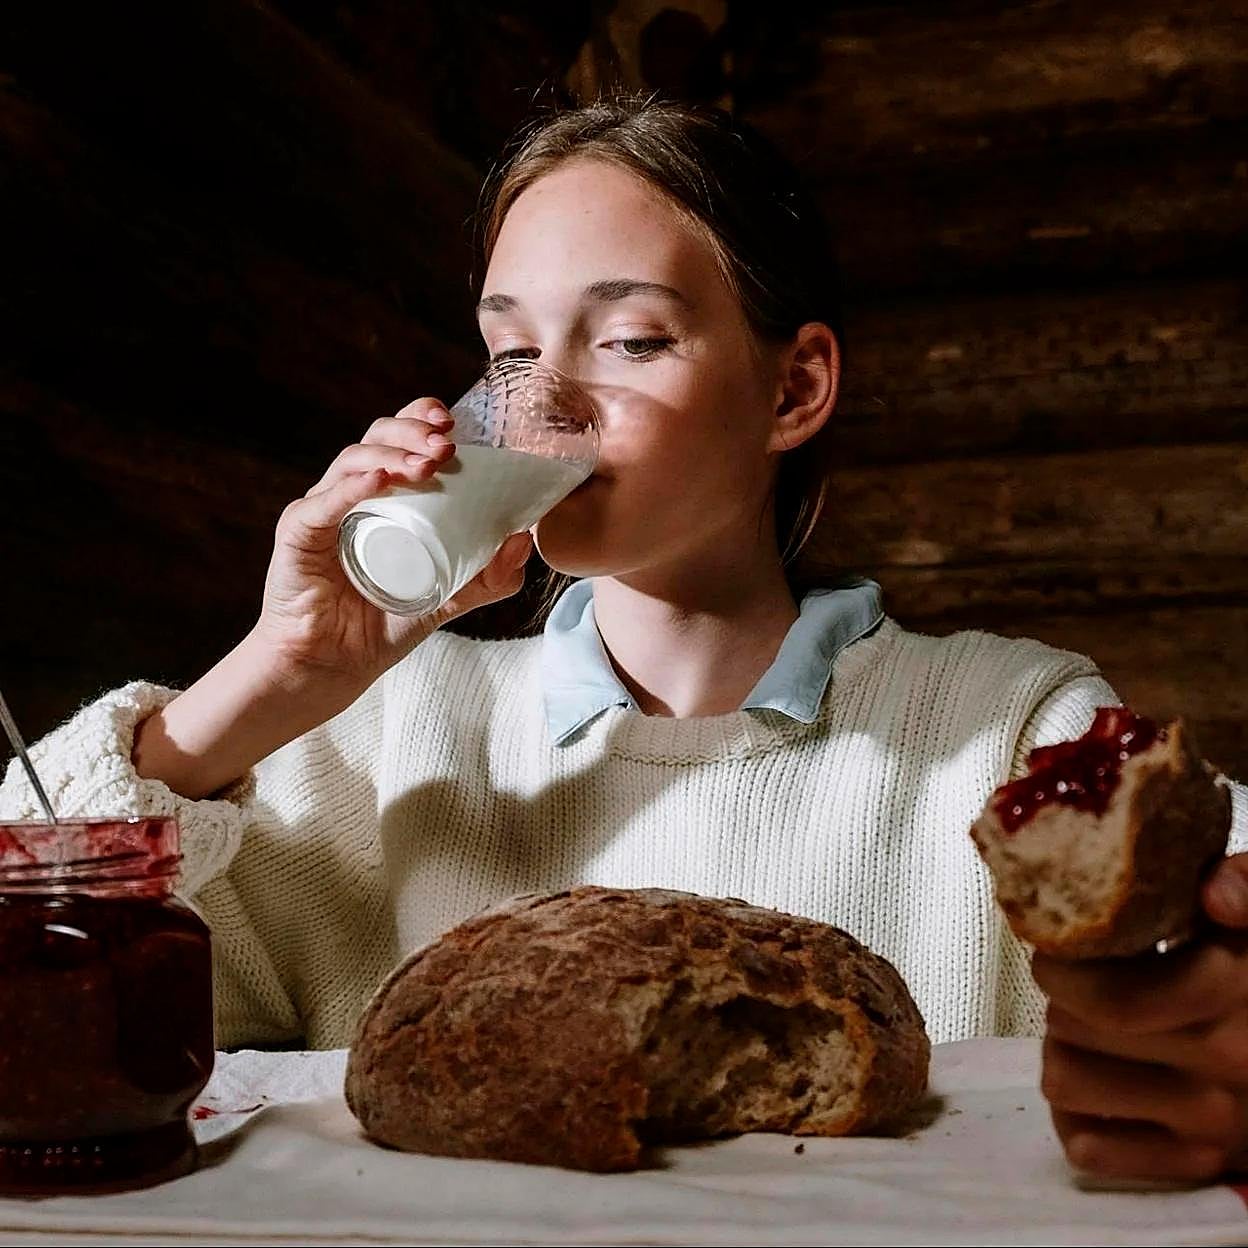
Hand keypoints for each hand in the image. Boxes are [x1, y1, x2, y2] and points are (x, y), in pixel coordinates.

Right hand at [253, 397, 532, 698]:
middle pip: (376, 439)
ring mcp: (322, 510)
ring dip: (392, 456)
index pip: (399, 440)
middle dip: (413, 432)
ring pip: (352, 462)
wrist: (333, 667)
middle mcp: (350, 494)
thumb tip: (524, 538)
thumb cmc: (381, 626)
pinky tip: (379, 482)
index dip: (421, 419)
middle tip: (447, 447)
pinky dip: (351, 488)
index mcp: (385, 497)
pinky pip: (322, 504)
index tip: (452, 422)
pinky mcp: (298, 534)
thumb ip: (488, 577)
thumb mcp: (449, 598)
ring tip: (427, 466)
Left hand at [1035, 853, 1247, 1183]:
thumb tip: (1216, 895)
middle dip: (1060, 1002)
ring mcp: (1212, 1123)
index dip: (1062, 971)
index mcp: (1232, 991)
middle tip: (1078, 992)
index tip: (1056, 954)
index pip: (1110, 998)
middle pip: (1071, 1031)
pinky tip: (1102, 1087)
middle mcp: (1226, 1063)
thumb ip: (1245, 885)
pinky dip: (1077, 1115)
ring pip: (1064, 1083)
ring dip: (1063, 1053)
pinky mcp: (1197, 1166)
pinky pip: (1087, 1147)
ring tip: (1090, 1035)